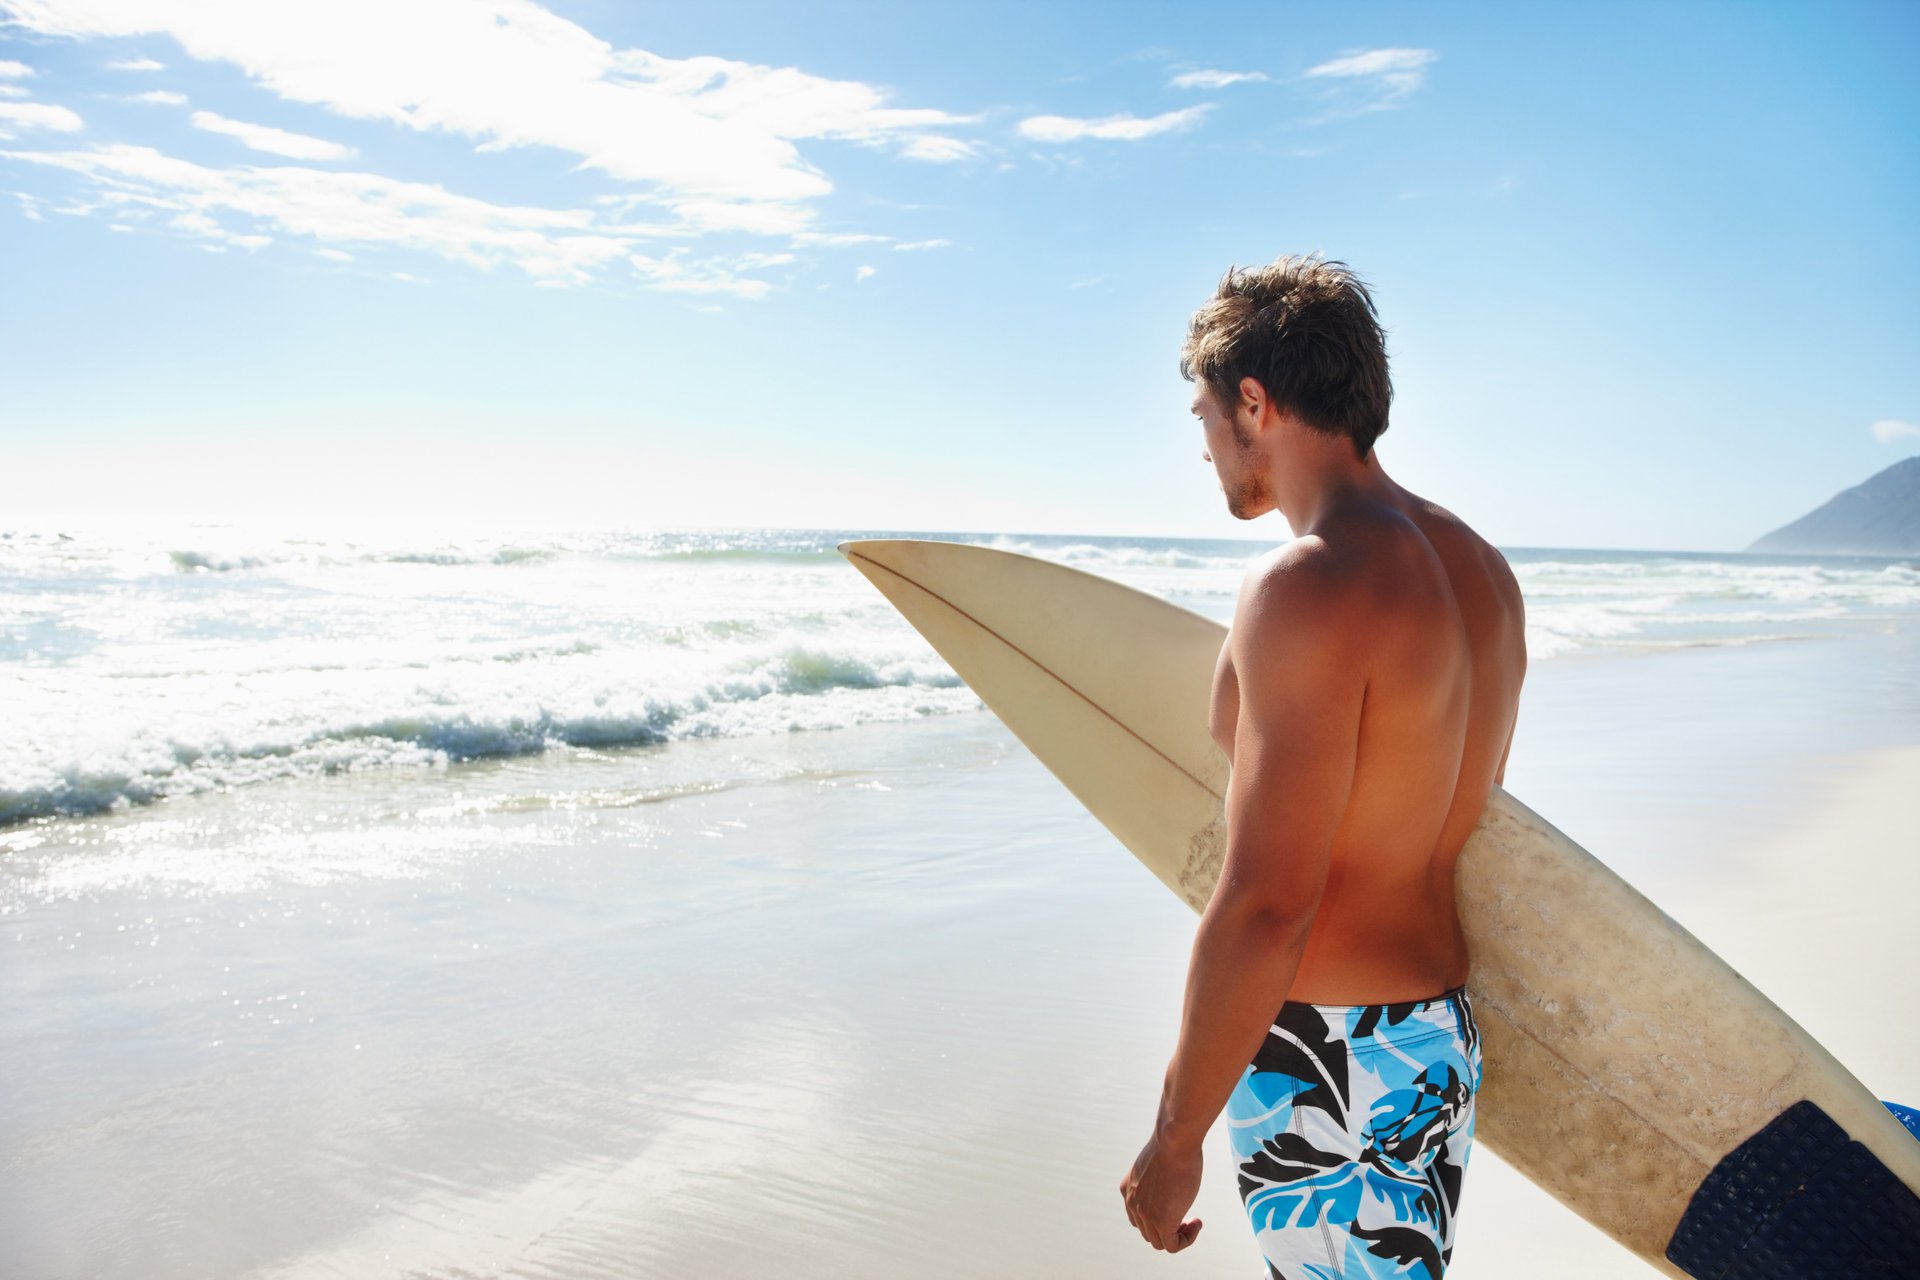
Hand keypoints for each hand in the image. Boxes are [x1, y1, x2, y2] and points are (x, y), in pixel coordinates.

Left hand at [1119, 1128, 1203, 1252]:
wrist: (1174, 1142)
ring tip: (1193, 1222)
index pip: (1138, 1217)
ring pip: (1159, 1242)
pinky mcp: (1161, 1221)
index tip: (1176, 1207)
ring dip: (1178, 1235)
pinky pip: (1172, 1246)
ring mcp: (1145, 1214)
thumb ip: (1158, 1177)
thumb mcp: (1158, 1162)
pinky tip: (1196, 1224)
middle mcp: (1132, 1203)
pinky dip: (1186, 1240)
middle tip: (1187, 1216)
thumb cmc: (1173, 1145)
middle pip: (1148, 1231)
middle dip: (1168, 1227)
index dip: (1157, 1219)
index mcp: (1128, 1189)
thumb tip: (1171, 1185)